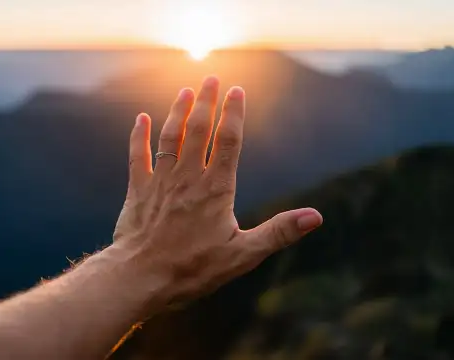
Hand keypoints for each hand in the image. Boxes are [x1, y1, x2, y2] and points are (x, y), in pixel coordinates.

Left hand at [112, 76, 322, 313]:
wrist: (142, 277)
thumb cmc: (194, 269)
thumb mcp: (244, 255)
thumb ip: (279, 232)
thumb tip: (316, 217)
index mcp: (216, 189)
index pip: (228, 141)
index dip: (233, 114)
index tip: (237, 90)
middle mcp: (187, 178)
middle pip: (198, 130)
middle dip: (205, 102)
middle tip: (210, 78)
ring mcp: (160, 182)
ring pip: (169, 137)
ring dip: (177, 112)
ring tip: (184, 91)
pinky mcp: (138, 191)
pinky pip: (137, 156)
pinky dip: (139, 136)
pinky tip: (140, 119)